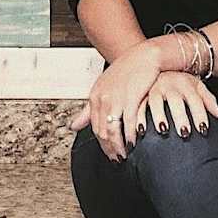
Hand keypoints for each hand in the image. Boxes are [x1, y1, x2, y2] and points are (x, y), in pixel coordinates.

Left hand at [69, 46, 217, 162]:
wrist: (144, 56)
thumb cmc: (126, 73)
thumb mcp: (103, 89)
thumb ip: (88, 110)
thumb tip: (72, 126)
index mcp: (94, 97)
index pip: (94, 127)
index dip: (101, 144)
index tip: (109, 154)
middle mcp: (103, 98)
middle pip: (102, 131)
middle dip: (109, 149)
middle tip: (117, 160)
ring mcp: (116, 98)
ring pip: (113, 129)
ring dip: (118, 146)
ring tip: (125, 156)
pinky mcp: (132, 97)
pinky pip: (129, 122)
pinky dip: (131, 135)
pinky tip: (134, 143)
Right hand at [138, 68, 217, 145]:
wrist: (157, 60)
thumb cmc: (180, 80)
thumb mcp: (196, 85)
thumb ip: (208, 99)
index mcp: (185, 83)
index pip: (195, 100)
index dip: (200, 115)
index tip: (203, 130)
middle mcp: (169, 84)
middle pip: (176, 100)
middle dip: (180, 116)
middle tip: (185, 133)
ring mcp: (153, 87)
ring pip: (155, 101)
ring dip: (159, 116)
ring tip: (163, 130)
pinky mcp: (140, 92)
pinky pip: (138, 105)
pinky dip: (139, 117)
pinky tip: (141, 130)